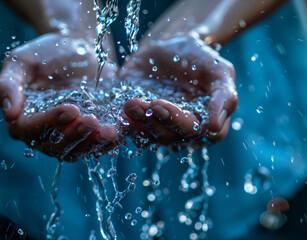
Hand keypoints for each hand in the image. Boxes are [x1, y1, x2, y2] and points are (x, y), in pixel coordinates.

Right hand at [0, 33, 117, 160]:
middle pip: (56, 147)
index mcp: (23, 118)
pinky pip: (97, 145)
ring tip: (110, 131)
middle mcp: (44, 133)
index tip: (70, 108)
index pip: (31, 130)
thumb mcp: (21, 61)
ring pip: (78, 150)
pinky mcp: (88, 133)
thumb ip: (8, 84)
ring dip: (93, 143)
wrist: (76, 47)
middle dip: (75, 136)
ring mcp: (68, 135)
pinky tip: (119, 132)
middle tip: (91, 120)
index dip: (50, 122)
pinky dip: (107, 142)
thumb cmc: (46, 52)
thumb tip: (9, 113)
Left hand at [119, 34, 237, 146]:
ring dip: (139, 122)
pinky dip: (122, 125)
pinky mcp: (136, 120)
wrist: (169, 46)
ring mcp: (156, 126)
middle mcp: (179, 130)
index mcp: (204, 123)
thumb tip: (214, 127)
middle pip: (169, 137)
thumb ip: (224, 96)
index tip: (167, 105)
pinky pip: (128, 129)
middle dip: (158, 121)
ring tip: (131, 104)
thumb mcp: (219, 71)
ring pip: (147, 135)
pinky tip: (118, 112)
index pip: (198, 134)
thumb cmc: (198, 58)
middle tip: (151, 103)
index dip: (182, 123)